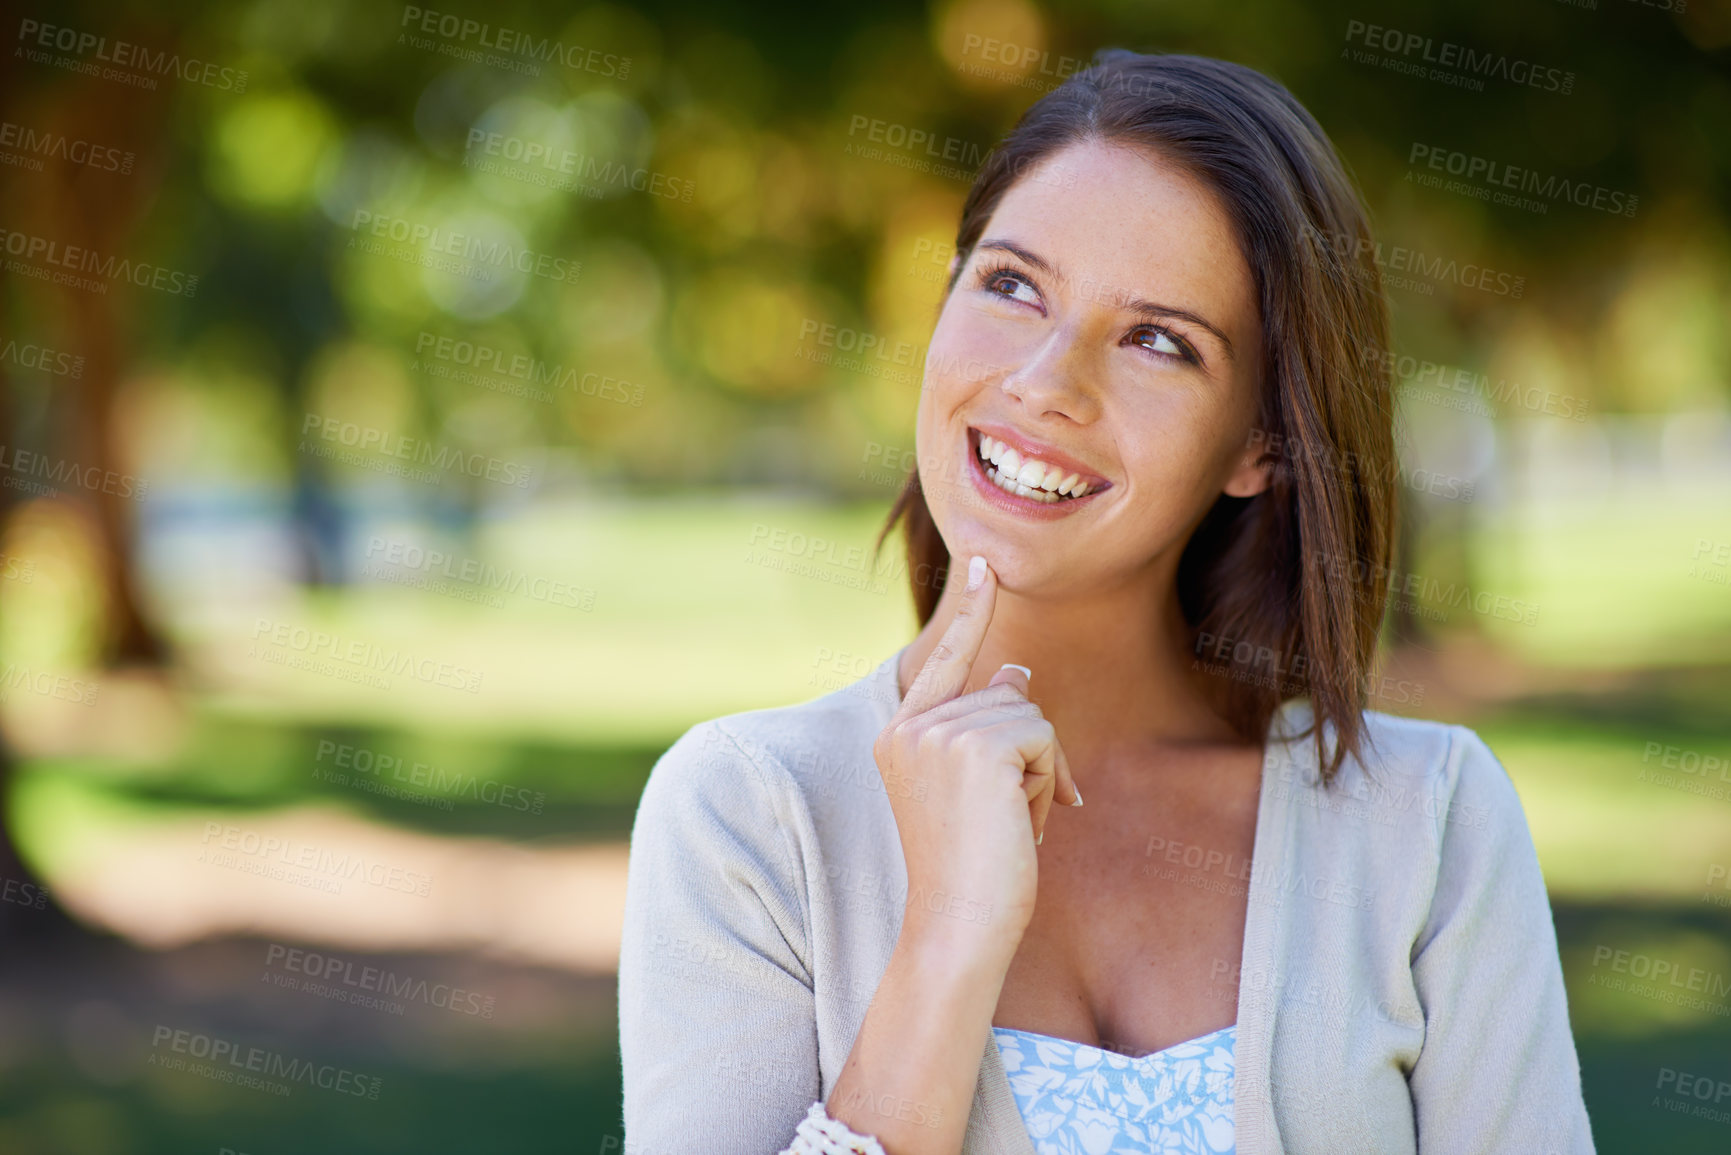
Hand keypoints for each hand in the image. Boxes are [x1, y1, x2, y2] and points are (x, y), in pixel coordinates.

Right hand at [873, 555, 1079, 956]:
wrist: (958, 923)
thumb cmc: (971, 870)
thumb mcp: (977, 791)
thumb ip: (987, 727)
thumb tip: (1016, 671)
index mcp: (899, 734)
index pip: (943, 659)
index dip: (970, 612)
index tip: (985, 564)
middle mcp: (909, 726)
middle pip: (1007, 696)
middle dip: (1030, 756)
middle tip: (1010, 819)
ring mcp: (937, 733)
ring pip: (1029, 716)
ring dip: (1041, 773)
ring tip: (1011, 826)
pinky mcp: (973, 746)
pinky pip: (1043, 737)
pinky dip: (1049, 782)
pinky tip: (1024, 826)